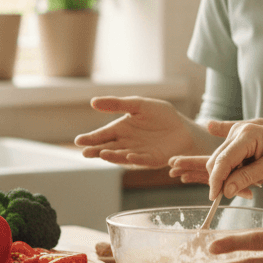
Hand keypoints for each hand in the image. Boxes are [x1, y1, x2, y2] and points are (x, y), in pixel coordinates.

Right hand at [75, 96, 205, 167]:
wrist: (183, 128)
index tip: (79, 141)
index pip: (103, 134)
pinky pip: (141, 160)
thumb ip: (117, 104)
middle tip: (84, 152)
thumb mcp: (139, 105)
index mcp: (122, 129)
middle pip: (108, 147)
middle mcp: (126, 143)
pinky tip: (127, 155)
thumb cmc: (161, 115)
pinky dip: (134, 158)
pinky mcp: (151, 160)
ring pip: (121, 156)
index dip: (91, 138)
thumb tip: (93, 102)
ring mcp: (138, 153)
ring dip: (112, 156)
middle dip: (96, 150)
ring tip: (102, 153)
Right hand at [171, 121, 262, 200]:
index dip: (216, 180)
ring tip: (251, 189)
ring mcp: (236, 134)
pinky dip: (233, 174)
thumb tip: (226, 190)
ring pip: (220, 162)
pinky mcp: (237, 141)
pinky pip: (227, 160)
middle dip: (223, 181)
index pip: (223, 160)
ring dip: (229, 179)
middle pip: (217, 161)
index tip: (215, 198)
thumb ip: (247, 177)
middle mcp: (238, 130)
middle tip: (243, 195)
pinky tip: (248, 180)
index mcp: (247, 134)